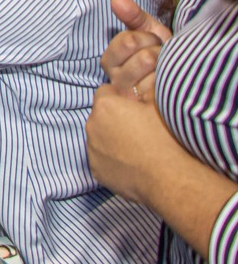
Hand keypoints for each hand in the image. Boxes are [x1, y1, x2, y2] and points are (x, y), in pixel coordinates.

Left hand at [86, 83, 179, 204]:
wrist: (171, 180)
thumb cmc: (168, 140)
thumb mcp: (161, 105)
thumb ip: (146, 90)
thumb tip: (144, 83)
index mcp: (106, 106)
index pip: (106, 92)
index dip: (122, 98)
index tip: (135, 107)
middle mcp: (92, 126)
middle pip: (101, 115)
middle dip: (114, 118)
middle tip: (138, 128)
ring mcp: (92, 150)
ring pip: (99, 137)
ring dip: (111, 138)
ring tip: (137, 148)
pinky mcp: (95, 170)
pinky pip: (101, 159)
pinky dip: (111, 159)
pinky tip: (132, 163)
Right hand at [100, 0, 172, 104]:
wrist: (182, 78)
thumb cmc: (163, 54)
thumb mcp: (150, 32)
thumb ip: (133, 16)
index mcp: (111, 62)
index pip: (125, 43)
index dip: (144, 38)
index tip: (153, 40)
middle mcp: (116, 82)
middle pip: (139, 60)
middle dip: (157, 53)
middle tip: (162, 56)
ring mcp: (131, 99)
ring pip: (149, 78)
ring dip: (164, 71)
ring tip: (166, 70)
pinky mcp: (145, 113)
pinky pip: (160, 95)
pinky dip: (168, 86)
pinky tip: (168, 84)